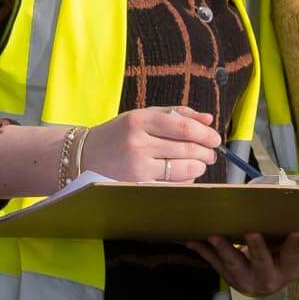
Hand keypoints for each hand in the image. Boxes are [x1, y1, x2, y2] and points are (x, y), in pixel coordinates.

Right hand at [82, 105, 220, 182]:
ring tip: (200, 163)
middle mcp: (138, 143)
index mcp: (140, 120)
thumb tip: (208, 119)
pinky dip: (184, 180)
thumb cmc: (118, 134)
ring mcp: (136, 166)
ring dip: (198, 167)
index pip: (183, 127)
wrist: (83, 156)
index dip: (205, 134)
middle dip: (205, 152)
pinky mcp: (135, 185)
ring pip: (181, 169)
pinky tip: (186, 175)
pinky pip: (170, 185)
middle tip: (211, 153)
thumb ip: (176, 114)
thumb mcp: (142, 116)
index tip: (215, 139)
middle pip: (186, 148)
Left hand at [184, 232, 298, 296]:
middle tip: (251, 232)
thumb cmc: (280, 258)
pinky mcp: (229, 278)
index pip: (292, 257)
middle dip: (256, 248)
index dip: (294, 245)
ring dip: (223, 249)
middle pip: (261, 262)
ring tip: (214, 236)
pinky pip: (215, 263)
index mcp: (288, 271)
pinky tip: (193, 242)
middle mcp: (268, 279)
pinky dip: (204, 251)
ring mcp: (245, 281)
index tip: (297, 233)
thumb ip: (290, 238)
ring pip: (234, 264)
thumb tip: (292, 210)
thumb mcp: (290, 252)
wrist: (265, 282)